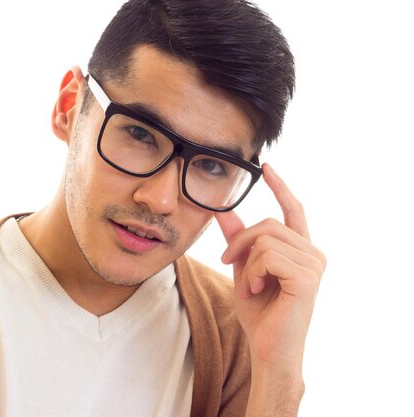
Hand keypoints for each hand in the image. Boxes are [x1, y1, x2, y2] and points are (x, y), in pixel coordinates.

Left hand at [215, 163, 325, 369]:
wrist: (269, 349)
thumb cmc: (260, 313)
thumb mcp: (243, 269)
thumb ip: (238, 240)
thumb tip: (223, 211)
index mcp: (300, 250)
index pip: (293, 210)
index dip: (279, 186)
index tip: (264, 166)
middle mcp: (313, 253)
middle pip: (268, 223)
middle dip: (241, 242)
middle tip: (228, 263)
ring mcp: (314, 264)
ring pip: (265, 240)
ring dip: (247, 264)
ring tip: (251, 286)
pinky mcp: (308, 277)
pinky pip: (267, 256)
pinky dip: (253, 273)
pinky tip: (258, 290)